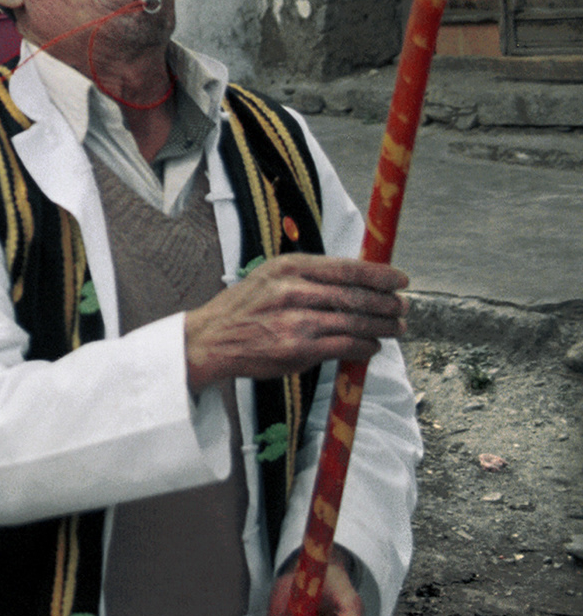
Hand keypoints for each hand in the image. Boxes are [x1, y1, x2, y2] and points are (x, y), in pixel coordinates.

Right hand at [184, 253, 405, 395]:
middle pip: (356, 295)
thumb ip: (308, 277)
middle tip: (403, 307)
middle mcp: (293, 290)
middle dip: (387, 303)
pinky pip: (345, 345)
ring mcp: (296, 321)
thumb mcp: (270, 277)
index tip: (400, 279)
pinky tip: (372, 346)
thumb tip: (355, 281)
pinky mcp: (298, 348)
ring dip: (383, 326)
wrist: (212, 338)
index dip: (379, 274)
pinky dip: (365, 346)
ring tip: (397, 328)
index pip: (347, 267)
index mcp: (289, 267)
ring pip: (356, 322)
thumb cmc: (244, 308)